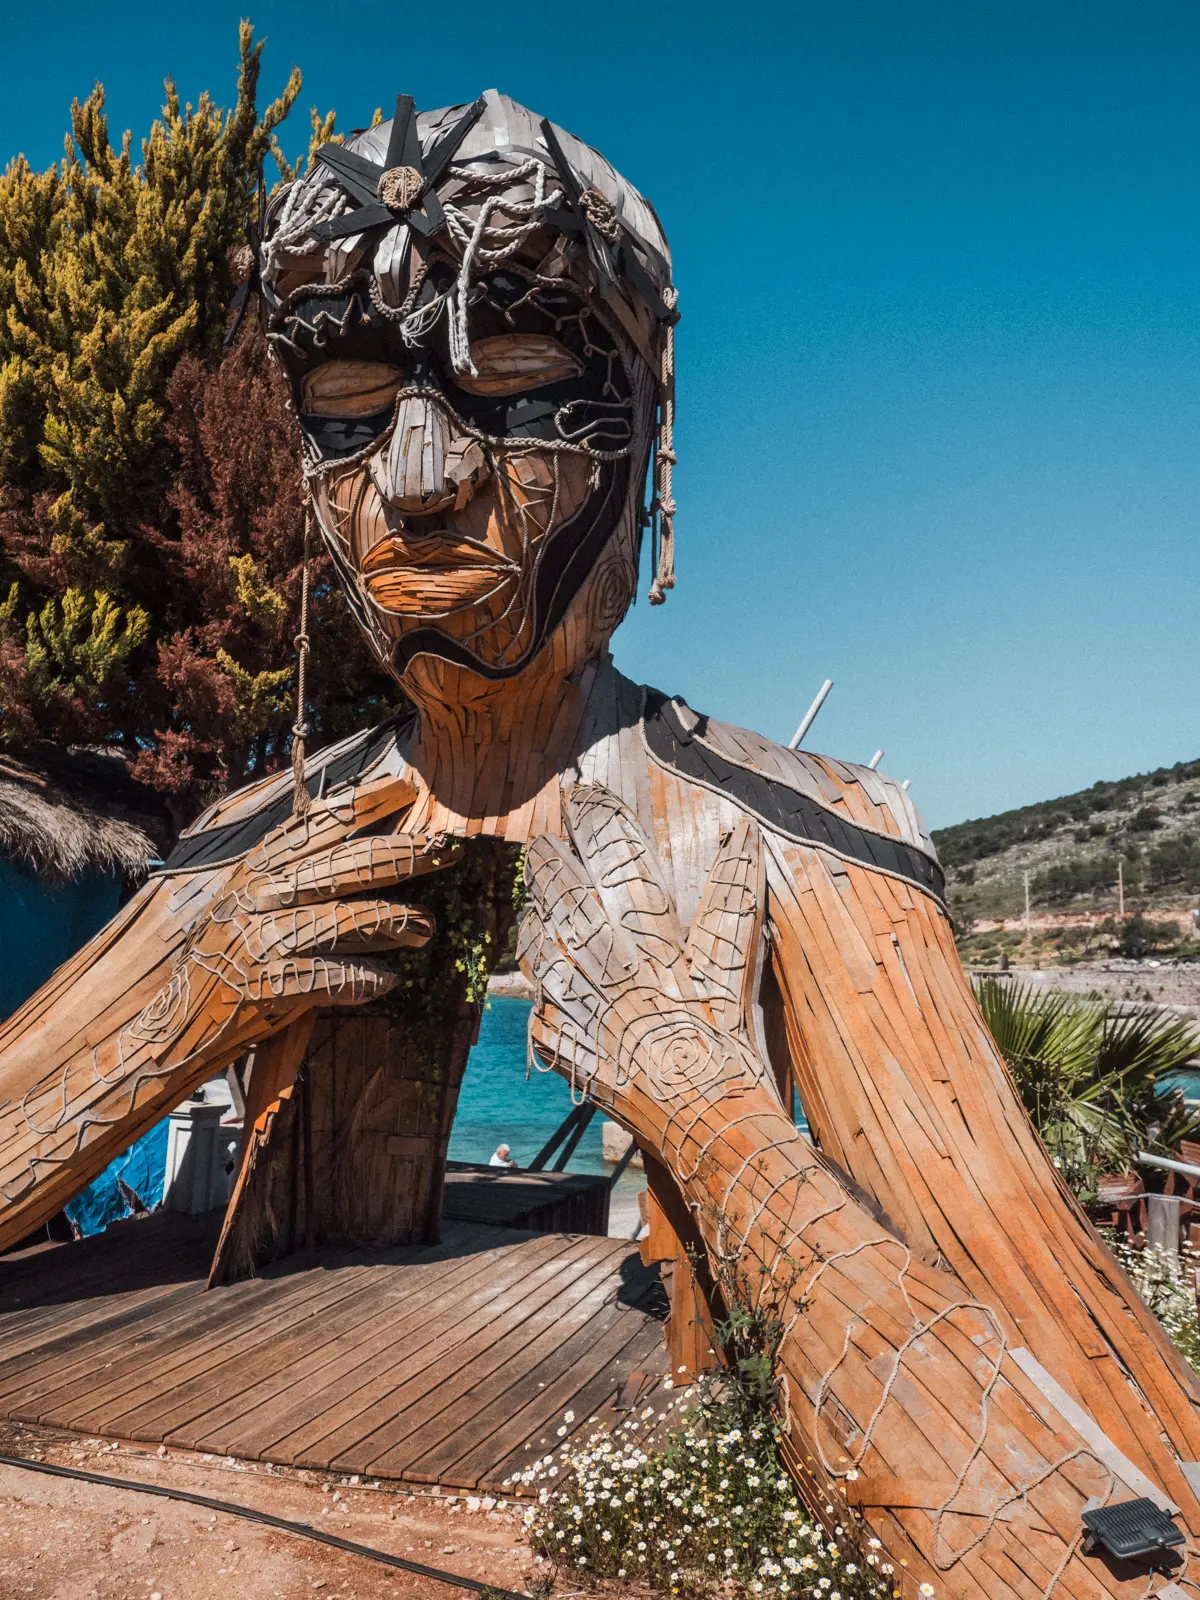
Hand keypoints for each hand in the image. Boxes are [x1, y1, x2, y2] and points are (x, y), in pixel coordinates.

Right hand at [0, 774, 454, 1221]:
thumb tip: (356, 845)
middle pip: (343, 865)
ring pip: (346, 920)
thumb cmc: (221, 961)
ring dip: (396, 923)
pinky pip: (334, 978)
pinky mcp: (266, 986)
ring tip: (426, 928)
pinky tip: (387, 982)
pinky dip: (367, 980)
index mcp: (255, 870)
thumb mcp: (247, 904)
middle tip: (445, 850)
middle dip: (400, 854)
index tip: (406, 786)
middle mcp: (257, 897)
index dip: (362, 803)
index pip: (314, 825)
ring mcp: (260, 940)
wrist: (172, 1025)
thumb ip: (291, 875)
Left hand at [518, 783, 772, 1119]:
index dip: (606, 830)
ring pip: (547, 959)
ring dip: (537, 927)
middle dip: (553, 871)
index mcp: (661, 955)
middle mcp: (619, 982)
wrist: (715, 1128)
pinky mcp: (576, 1059)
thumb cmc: (732, 1049)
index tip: (586, 797)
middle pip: (574, 911)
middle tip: (543, 844)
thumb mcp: (734, 971)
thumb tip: (744, 832)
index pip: (629, 874)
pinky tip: (533, 978)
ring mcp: (591, 1022)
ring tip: (533, 904)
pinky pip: (542, 1020)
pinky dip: (536, 995)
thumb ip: (734, 900)